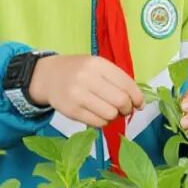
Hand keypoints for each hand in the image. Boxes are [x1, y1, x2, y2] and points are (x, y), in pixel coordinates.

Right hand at [27, 54, 143, 127]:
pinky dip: (102, 122)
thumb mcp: (97, 66)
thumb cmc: (79, 71)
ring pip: (110, 114)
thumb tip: (138, 103)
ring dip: (114, 116)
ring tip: (108, 110)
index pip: (127, 84)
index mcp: (98, 64)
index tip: (139, 104)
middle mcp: (87, 77)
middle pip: (120, 101)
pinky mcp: (71, 110)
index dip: (137, 97)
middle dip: (127, 109)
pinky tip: (97, 114)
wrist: (48, 76)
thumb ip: (117, 80)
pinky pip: (98, 123)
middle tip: (123, 110)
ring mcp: (78, 95)